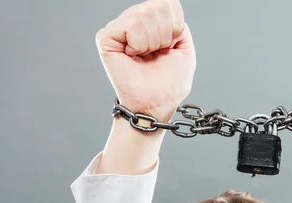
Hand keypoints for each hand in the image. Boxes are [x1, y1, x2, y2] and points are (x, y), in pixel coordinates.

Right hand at [95, 0, 195, 121]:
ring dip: (153, 42)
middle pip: (158, 6)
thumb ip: (179, 24)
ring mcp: (118, 28)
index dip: (176, 26)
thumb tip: (165, 6)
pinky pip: (131, 25)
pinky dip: (139, 44)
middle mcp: (133, 21)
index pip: (168, 3)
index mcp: (151, 23)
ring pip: (144, 14)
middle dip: (165, 35)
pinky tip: (133, 56)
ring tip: (145, 57)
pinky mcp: (106, 37)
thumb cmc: (169, 83)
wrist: (156, 104)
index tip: (169, 47)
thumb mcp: (184, 49)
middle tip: (156, 54)